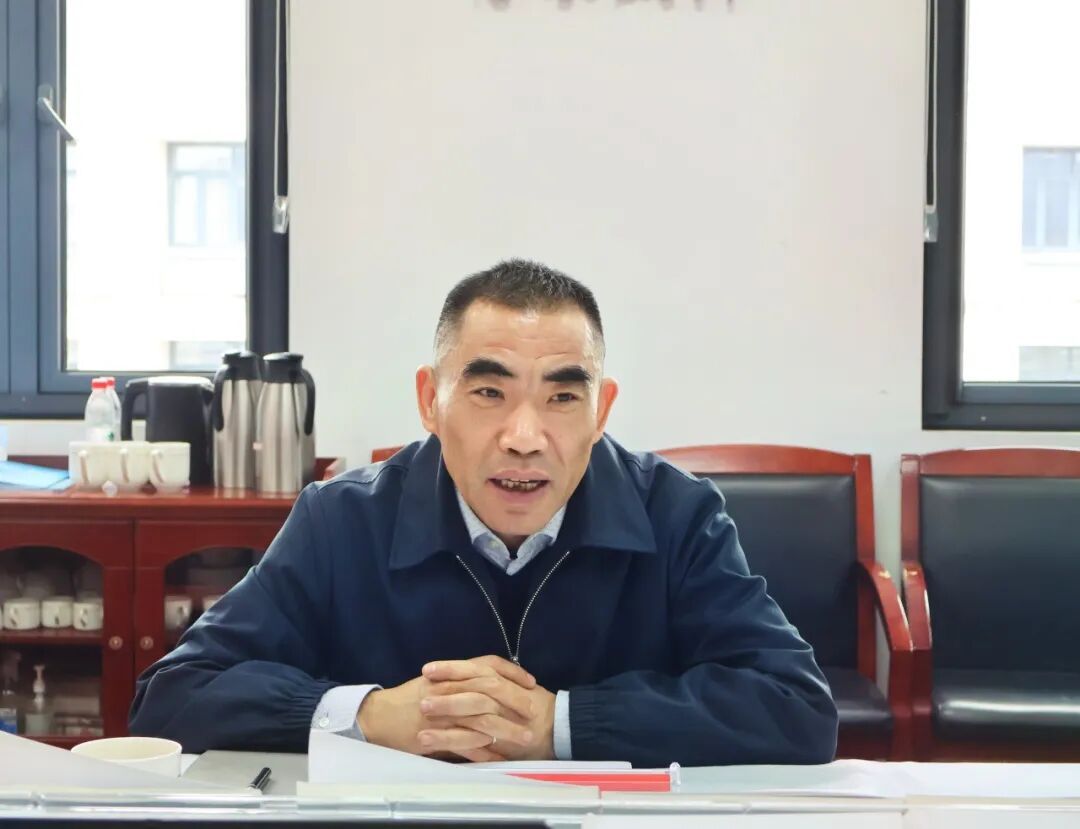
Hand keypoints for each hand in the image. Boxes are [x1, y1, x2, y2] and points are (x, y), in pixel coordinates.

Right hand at [357, 655, 539, 760]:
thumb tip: (490, 685)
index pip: (487, 665)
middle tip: (535, 713)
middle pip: (490, 693)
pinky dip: (483, 751)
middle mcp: (449, 689)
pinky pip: (464, 744)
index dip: (511, 672)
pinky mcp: (434, 735)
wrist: (379, 716)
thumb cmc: (409, 699)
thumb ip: (461, 682)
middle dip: (515, 703)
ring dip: (506, 730)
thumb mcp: (436, 683)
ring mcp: (443, 713)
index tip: (530, 682)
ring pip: (481, 720)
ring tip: (525, 740)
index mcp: (451, 674)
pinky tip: (499, 758)